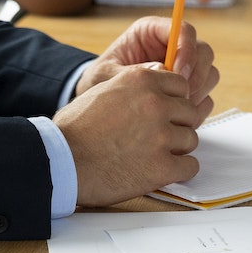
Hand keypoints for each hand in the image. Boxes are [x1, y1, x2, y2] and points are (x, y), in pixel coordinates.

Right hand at [54, 65, 204, 205]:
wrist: (61, 161)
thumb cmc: (74, 130)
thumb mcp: (102, 91)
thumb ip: (133, 89)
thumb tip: (154, 89)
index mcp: (141, 80)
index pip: (180, 86)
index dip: (172, 102)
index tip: (163, 114)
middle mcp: (156, 103)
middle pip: (189, 113)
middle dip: (177, 125)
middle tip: (157, 138)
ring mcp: (161, 135)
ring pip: (190, 140)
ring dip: (177, 149)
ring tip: (152, 155)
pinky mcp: (162, 166)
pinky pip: (190, 166)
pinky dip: (178, 171)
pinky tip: (159, 171)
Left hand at [76, 15, 218, 111]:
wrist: (98, 105)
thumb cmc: (99, 81)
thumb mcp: (106, 75)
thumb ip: (131, 72)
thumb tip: (160, 69)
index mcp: (152, 32)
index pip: (183, 30)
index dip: (187, 50)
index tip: (178, 74)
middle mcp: (172, 47)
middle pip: (203, 51)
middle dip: (197, 74)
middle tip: (182, 96)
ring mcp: (183, 69)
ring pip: (208, 73)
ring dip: (199, 92)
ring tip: (178, 108)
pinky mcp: (186, 90)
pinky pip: (205, 95)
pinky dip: (197, 107)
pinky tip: (179, 119)